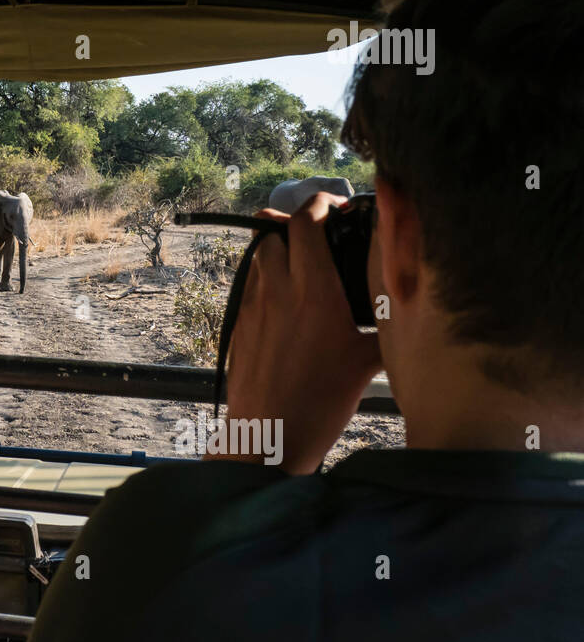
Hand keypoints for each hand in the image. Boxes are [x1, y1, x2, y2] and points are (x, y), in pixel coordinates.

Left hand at [216, 193, 382, 473]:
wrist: (268, 437)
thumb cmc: (322, 402)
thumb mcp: (368, 361)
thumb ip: (385, 321)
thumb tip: (405, 302)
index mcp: (313, 290)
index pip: (307, 222)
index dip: (321, 204)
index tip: (337, 205)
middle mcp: (277, 290)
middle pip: (276, 234)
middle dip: (299, 228)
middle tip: (324, 238)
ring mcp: (252, 306)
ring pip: (259, 258)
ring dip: (280, 252)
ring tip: (306, 269)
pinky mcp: (238, 325)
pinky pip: (250, 287)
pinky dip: (268, 282)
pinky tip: (288, 305)